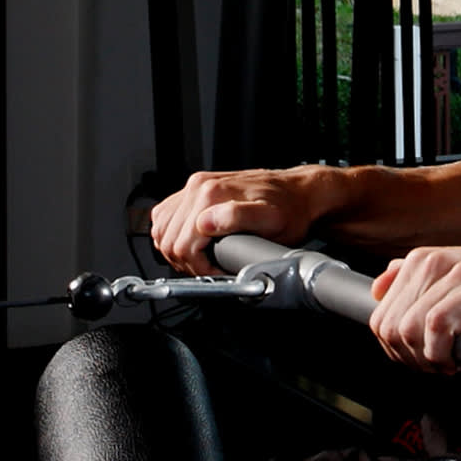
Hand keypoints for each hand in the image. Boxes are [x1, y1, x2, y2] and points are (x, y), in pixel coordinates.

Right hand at [147, 166, 332, 275]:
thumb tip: (205, 224)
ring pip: (162, 229)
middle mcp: (198, 186)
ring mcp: (195, 186)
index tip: (216, 274)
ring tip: (202, 260)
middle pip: (168, 239)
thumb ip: (238, 219)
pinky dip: (171, 234)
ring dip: (176, 250)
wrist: (298, 193)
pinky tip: (191, 243)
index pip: (181, 245)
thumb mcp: (272, 220)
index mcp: (211, 195)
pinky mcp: (195, 190)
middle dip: (187, 263)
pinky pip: (166, 216)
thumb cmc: (289, 209)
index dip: (198, 268)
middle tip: (210, 271)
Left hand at [368, 244, 460, 370]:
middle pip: (390, 327)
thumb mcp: (460, 279)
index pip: (380, 316)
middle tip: (439, 367)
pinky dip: (442, 354)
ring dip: (427, 360)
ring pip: (409, 328)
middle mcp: (436, 260)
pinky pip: (437, 327)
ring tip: (452, 364)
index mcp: (424, 260)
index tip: (422, 360)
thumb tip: (379, 287)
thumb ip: (420, 280)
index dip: (396, 351)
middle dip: (409, 359)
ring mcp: (459, 272)